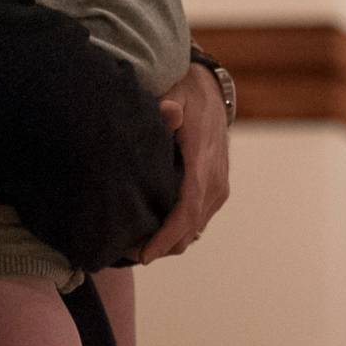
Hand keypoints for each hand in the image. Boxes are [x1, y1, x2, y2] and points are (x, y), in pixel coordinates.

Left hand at [138, 60, 228, 260]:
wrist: (214, 91)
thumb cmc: (187, 92)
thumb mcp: (176, 91)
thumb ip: (169, 105)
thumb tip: (169, 112)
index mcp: (202, 160)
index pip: (187, 208)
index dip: (167, 236)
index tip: (145, 255)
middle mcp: (215, 179)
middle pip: (190, 228)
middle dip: (161, 247)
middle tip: (126, 253)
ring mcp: (219, 187)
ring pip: (194, 229)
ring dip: (169, 242)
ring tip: (135, 245)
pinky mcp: (218, 190)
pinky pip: (198, 221)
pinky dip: (178, 232)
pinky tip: (154, 232)